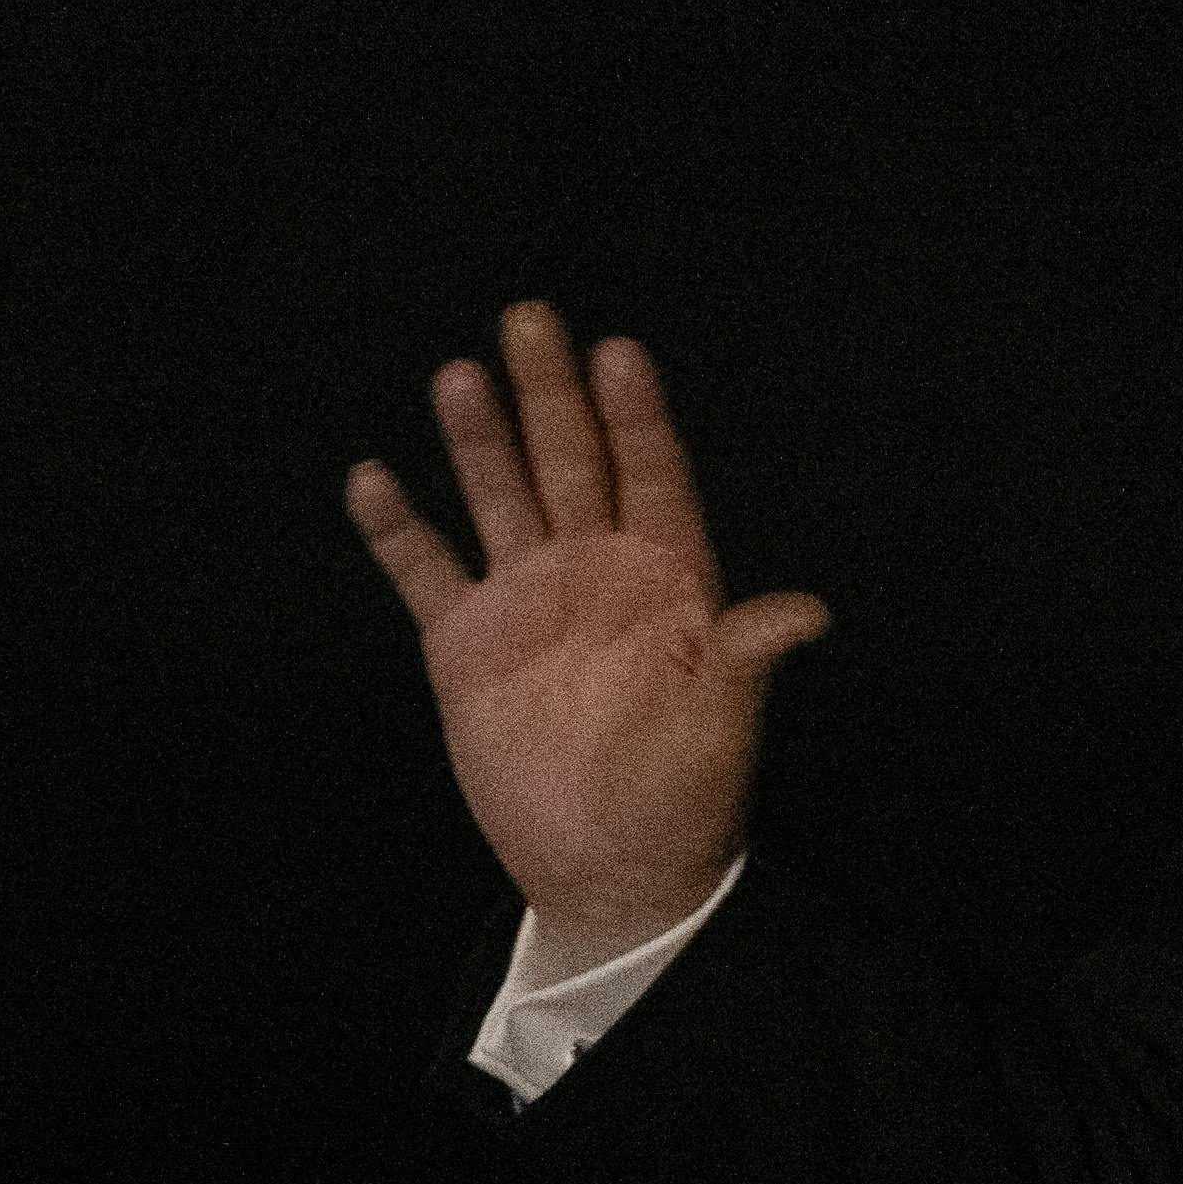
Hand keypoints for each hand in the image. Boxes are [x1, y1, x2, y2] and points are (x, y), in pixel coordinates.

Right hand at [347, 302, 830, 957]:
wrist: (611, 866)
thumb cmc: (686, 792)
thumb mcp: (726, 723)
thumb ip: (748, 655)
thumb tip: (809, 612)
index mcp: (665, 578)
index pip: (651, 474)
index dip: (635, 416)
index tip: (618, 351)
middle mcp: (593, 571)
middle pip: (569, 462)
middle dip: (549, 393)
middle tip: (529, 317)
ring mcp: (527, 601)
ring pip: (499, 497)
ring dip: (479, 441)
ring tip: (459, 376)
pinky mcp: (467, 644)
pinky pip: (427, 571)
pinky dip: (400, 530)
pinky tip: (373, 480)